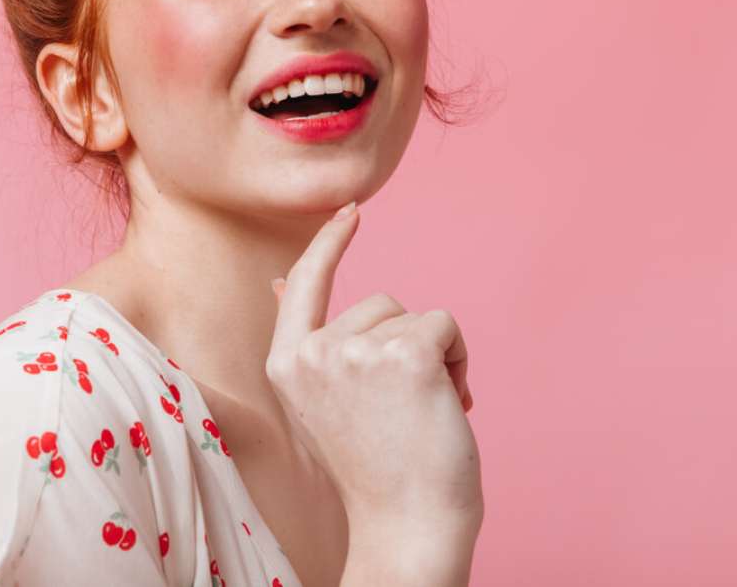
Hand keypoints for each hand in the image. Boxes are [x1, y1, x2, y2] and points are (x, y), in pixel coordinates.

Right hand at [265, 202, 483, 533]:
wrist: (407, 525)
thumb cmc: (374, 467)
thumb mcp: (321, 399)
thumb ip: (306, 339)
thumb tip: (278, 282)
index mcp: (287, 364)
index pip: (304, 284)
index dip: (328, 244)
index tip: (350, 211)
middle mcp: (314, 352)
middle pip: (380, 303)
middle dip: (404, 344)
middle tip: (404, 408)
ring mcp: (356, 349)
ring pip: (416, 317)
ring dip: (434, 356)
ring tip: (424, 412)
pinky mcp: (405, 352)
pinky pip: (445, 326)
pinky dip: (459, 360)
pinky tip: (446, 404)